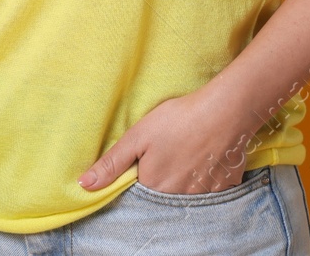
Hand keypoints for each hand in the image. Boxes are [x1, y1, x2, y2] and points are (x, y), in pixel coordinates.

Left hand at [78, 87, 254, 194]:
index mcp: (154, 187)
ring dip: (185, 178)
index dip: (142, 174)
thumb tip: (84, 185)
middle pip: (164, 194)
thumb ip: (111, 163)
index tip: (149, 157)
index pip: (141, 191)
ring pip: (187, 192)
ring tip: (188, 151)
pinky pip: (209, 189)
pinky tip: (206, 155)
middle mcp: (179, 198)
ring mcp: (204, 195)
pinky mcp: (225, 187)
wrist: (226, 111)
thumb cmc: (178, 120)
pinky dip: (206, 176)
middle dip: (164, 177)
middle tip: (172, 150)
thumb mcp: (137, 137)